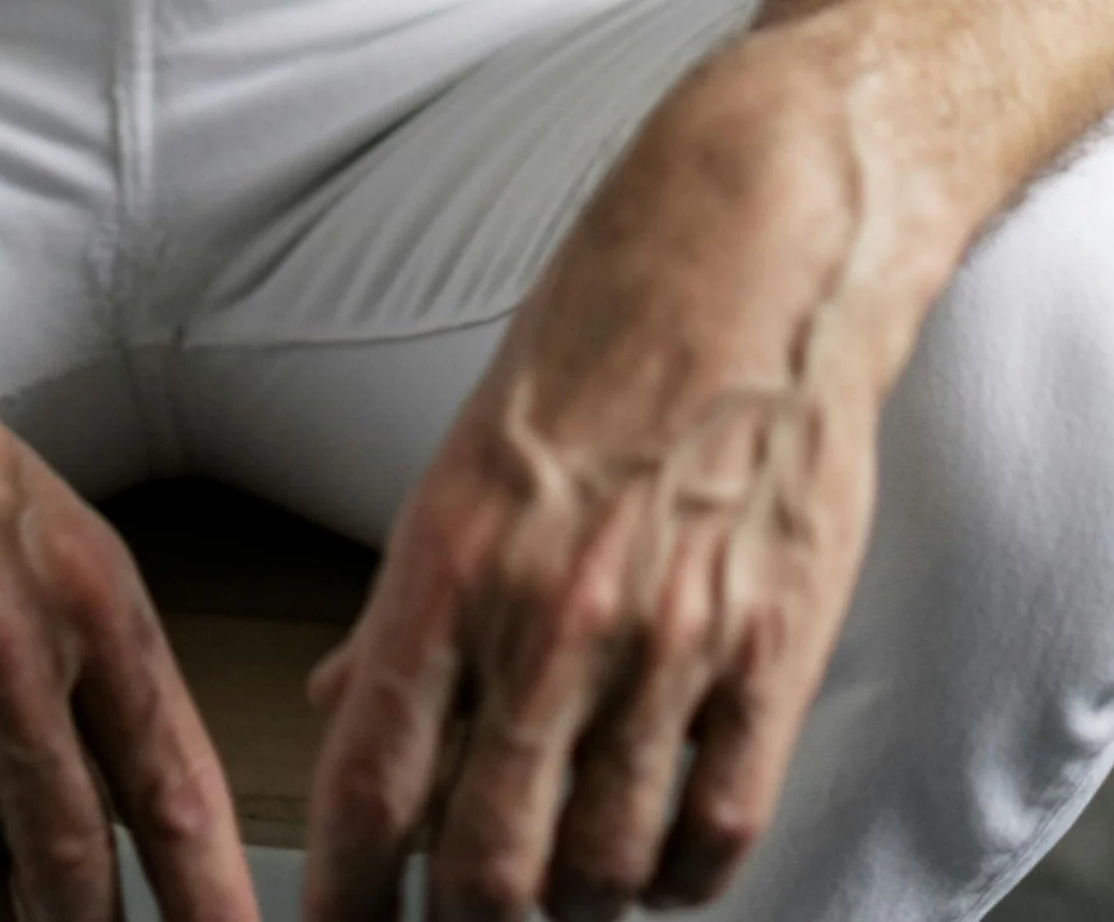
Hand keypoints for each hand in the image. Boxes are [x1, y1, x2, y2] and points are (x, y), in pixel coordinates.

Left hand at [302, 44, 913, 921]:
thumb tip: (339, 701)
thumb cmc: (601, 341)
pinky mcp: (775, 647)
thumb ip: (410, 600)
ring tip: (564, 877)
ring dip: (573, 901)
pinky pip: (717, 831)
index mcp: (452, 556)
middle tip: (463, 917)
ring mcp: (669, 636)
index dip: (344, 892)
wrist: (753, 258)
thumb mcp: (468, 456)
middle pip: (485, 866)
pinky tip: (657, 852)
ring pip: (601, 869)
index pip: (371, 778)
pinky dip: (677, 876)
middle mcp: (551, 609)